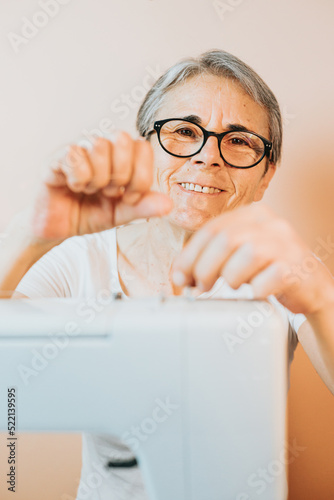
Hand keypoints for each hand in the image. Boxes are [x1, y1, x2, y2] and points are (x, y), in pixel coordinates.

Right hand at [31, 132, 172, 240]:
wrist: (58, 228)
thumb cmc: (90, 214)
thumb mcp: (121, 214)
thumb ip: (143, 207)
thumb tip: (169, 204)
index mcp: (121, 157)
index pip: (143, 147)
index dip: (141, 176)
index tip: (129, 197)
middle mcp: (101, 147)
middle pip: (124, 139)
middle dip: (122, 174)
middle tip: (109, 192)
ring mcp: (79, 149)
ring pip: (101, 145)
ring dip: (99, 178)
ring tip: (90, 190)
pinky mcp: (57, 157)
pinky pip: (75, 156)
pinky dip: (79, 179)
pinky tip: (73, 187)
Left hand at [172, 204, 333, 314]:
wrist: (312, 286)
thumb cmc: (270, 268)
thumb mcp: (241, 252)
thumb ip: (212, 255)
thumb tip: (180, 274)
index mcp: (253, 214)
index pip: (212, 229)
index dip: (189, 255)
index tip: (179, 276)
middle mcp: (271, 224)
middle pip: (225, 241)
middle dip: (204, 268)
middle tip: (200, 287)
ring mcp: (285, 244)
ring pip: (244, 256)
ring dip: (230, 278)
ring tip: (234, 286)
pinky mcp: (295, 268)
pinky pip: (264, 281)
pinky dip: (254, 291)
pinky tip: (257, 291)